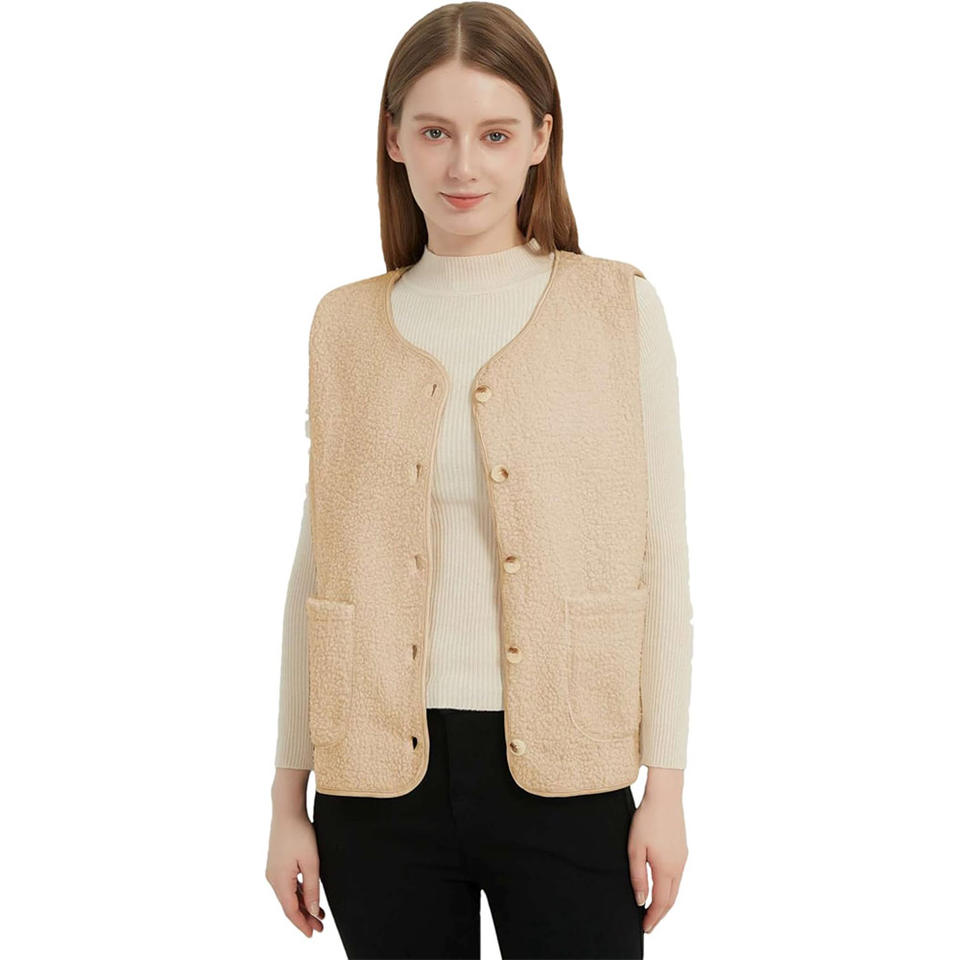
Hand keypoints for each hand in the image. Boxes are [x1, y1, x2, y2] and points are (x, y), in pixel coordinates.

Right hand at [265, 809, 325, 936]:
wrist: (287, 810)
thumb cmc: (300, 833)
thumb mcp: (311, 862)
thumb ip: (312, 888)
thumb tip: (314, 911)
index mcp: (279, 881)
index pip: (291, 911)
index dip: (302, 924)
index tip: (314, 934)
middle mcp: (273, 878)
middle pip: (289, 905)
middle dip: (304, 917)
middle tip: (321, 928)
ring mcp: (274, 871)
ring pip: (289, 895)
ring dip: (303, 905)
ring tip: (319, 915)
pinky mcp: (277, 864)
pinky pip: (288, 884)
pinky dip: (299, 893)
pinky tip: (309, 896)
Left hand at [626, 785, 687, 933]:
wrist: (665, 797)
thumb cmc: (647, 820)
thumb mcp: (635, 849)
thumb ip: (638, 876)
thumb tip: (640, 900)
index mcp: (666, 869)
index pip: (661, 903)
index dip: (653, 918)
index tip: (645, 928)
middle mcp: (678, 867)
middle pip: (671, 899)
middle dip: (660, 914)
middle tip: (649, 924)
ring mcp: (682, 858)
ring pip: (676, 888)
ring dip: (666, 902)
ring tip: (654, 909)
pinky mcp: (682, 850)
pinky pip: (678, 876)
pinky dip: (670, 888)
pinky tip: (661, 886)